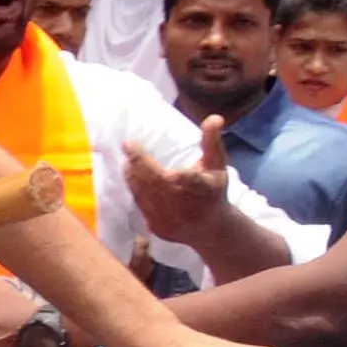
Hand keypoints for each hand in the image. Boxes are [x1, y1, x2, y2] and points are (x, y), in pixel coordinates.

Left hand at [123, 120, 230, 245]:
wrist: (208, 229)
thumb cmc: (213, 190)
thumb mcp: (217, 165)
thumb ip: (212, 141)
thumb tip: (214, 117)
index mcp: (205, 189)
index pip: (192, 181)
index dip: (182, 177)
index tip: (169, 173)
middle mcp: (188, 206)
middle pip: (160, 185)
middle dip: (141, 164)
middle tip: (129, 147)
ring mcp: (172, 219)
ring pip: (146, 194)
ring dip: (134, 175)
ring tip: (129, 159)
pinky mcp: (158, 227)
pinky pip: (141, 204)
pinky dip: (135, 188)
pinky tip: (132, 175)